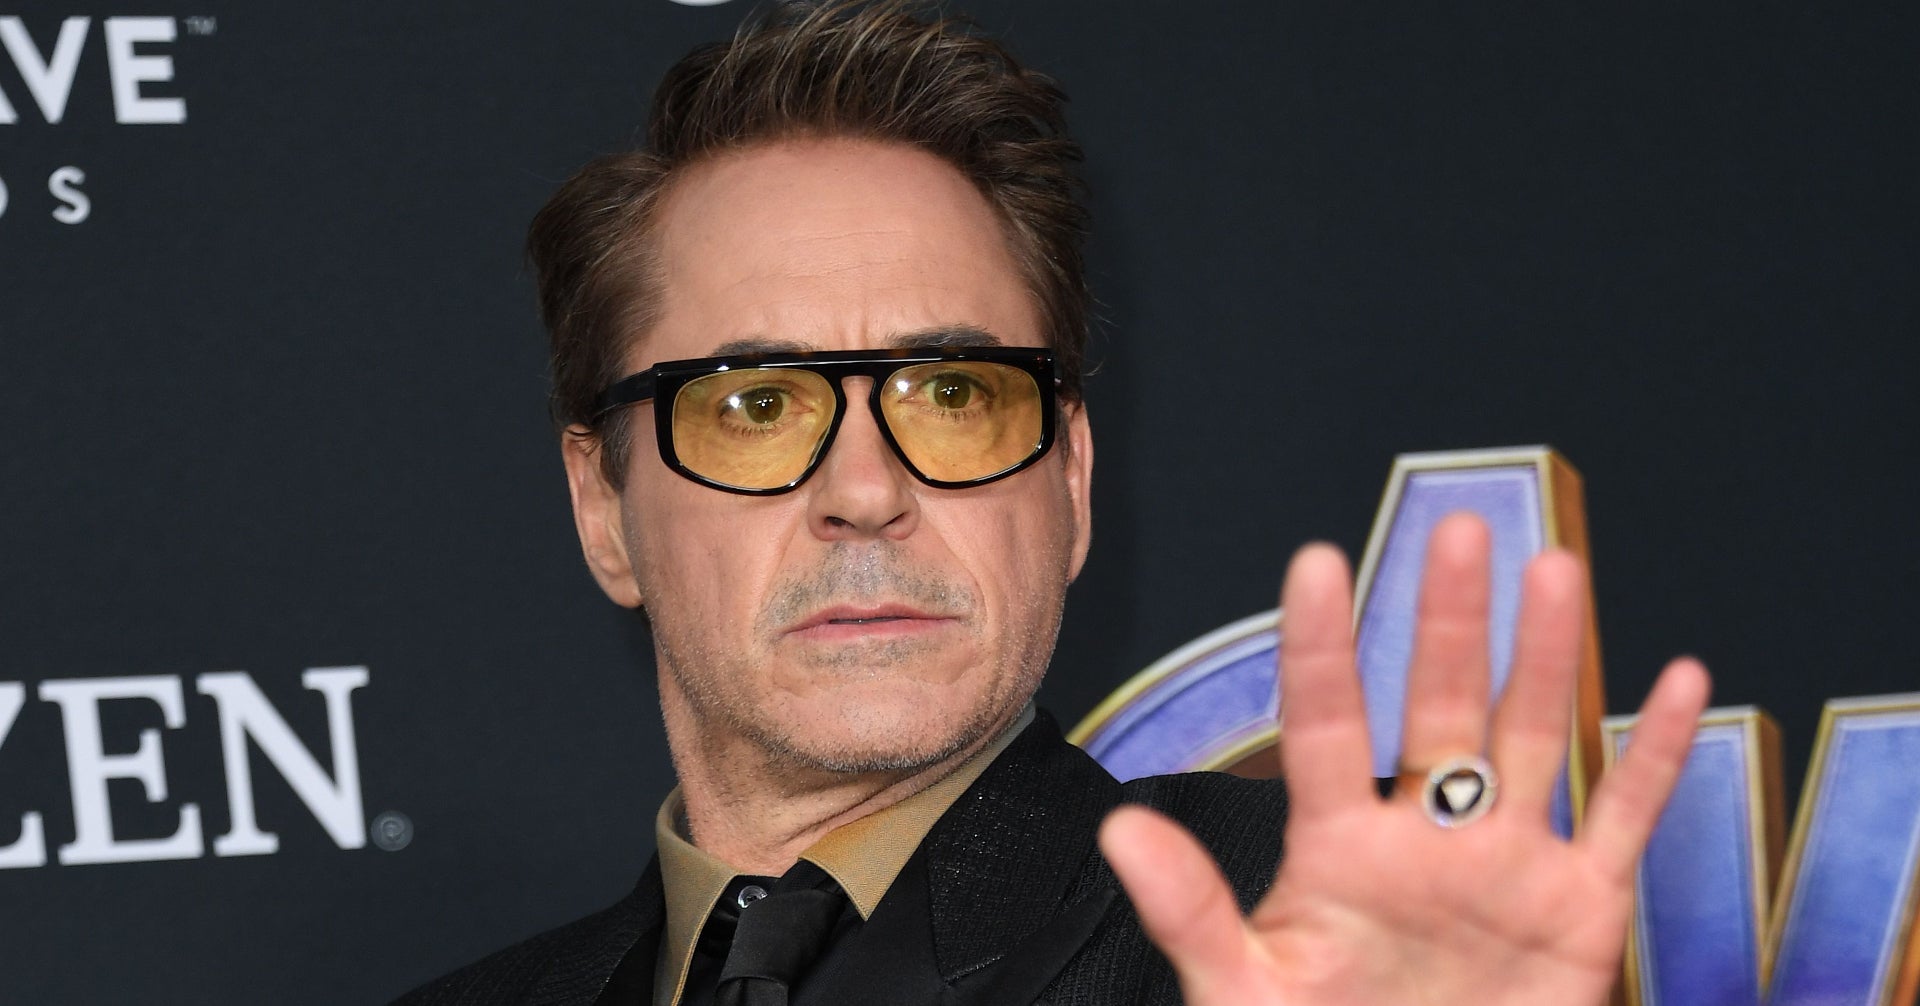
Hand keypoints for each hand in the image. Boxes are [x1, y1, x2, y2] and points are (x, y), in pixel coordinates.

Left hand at [1099, 513, 1709, 1004]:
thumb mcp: (1240, 991)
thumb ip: (1190, 912)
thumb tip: (1117, 832)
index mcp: (1337, 849)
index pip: (1325, 726)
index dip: (1322, 645)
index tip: (1317, 561)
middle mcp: (1424, 836)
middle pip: (1439, 707)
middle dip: (1449, 621)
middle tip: (1457, 530)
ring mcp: (1505, 866)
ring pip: (1532, 739)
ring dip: (1548, 658)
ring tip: (1556, 570)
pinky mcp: (1579, 911)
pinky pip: (1625, 820)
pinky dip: (1656, 756)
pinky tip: (1681, 681)